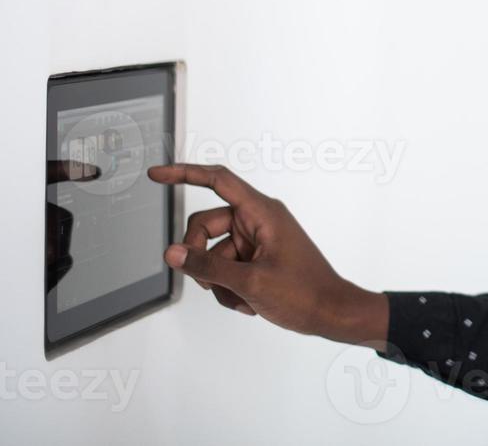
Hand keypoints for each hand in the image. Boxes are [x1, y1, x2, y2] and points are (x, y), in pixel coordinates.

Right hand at [146, 163, 387, 344]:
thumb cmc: (304, 292)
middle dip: (201, 256)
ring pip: (212, 252)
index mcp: (262, 212)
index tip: (157, 174)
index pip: (217, 180)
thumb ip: (207, 266)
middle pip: (205, 225)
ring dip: (218, 280)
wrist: (330, 312)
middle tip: (209, 283)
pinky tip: (248, 303)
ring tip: (242, 298)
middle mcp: (258, 220)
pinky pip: (224, 267)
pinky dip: (228, 287)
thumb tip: (173, 252)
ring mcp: (256, 239)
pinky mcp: (256, 257)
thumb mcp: (249, 281)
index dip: (184, 174)